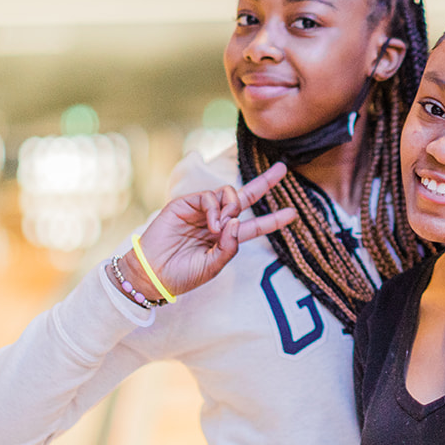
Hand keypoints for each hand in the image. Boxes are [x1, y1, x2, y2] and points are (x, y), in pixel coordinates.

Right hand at [124, 162, 296, 298]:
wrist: (152, 274)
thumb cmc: (182, 275)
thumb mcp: (213, 266)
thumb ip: (230, 247)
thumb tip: (237, 221)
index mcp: (225, 239)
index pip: (254, 226)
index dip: (273, 220)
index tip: (292, 213)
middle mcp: (216, 222)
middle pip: (245, 198)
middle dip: (264, 183)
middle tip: (282, 169)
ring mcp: (201, 211)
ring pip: (229, 195)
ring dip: (231, 209)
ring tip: (218, 229)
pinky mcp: (186, 203)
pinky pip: (210, 197)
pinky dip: (216, 208)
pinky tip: (211, 224)